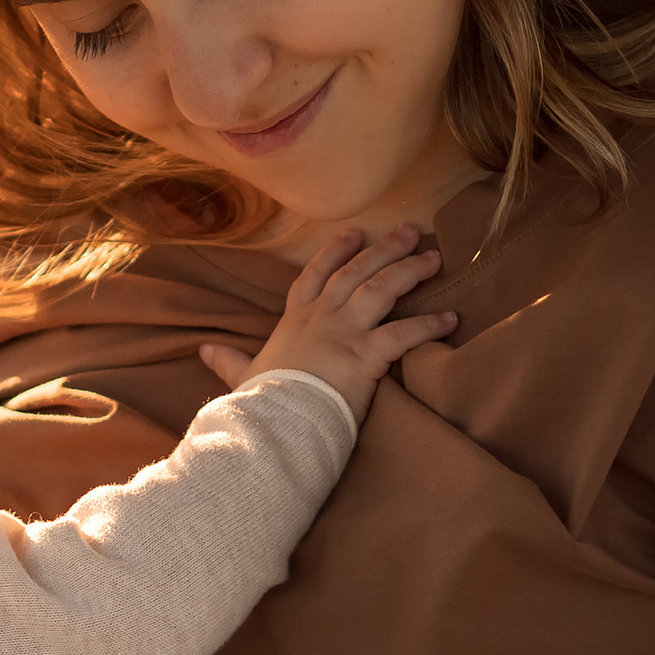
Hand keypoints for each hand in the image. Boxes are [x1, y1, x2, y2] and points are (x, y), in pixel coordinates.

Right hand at [201, 222, 454, 422]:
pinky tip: (451, 319)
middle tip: (410, 232)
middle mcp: (322, 318)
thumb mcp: (243, 377)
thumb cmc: (261, 403)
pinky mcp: (366, 355)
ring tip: (434, 259)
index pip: (315, 276)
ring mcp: (345, 332)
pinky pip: (404, 334)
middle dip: (384, 249)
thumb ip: (228, 362)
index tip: (356, 233)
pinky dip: (429, 325)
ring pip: (381, 289)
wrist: (275, 423)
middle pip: (355, 272)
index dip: (335, 252)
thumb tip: (203, 351)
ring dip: (409, 271)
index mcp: (294, 322)